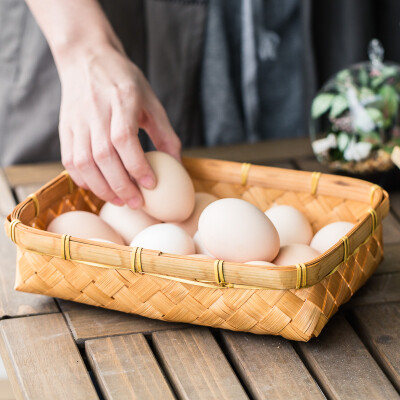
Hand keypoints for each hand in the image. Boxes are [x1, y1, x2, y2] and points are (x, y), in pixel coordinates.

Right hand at [58, 45, 180, 207]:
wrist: (86, 59)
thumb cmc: (124, 81)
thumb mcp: (151, 101)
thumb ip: (165, 133)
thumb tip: (178, 166)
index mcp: (121, 101)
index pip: (124, 139)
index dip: (137, 165)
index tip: (151, 185)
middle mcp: (95, 112)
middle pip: (103, 156)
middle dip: (121, 185)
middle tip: (137, 203)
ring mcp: (76, 121)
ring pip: (84, 162)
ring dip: (102, 188)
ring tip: (120, 201)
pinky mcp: (65, 129)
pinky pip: (69, 160)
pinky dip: (83, 179)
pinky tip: (98, 188)